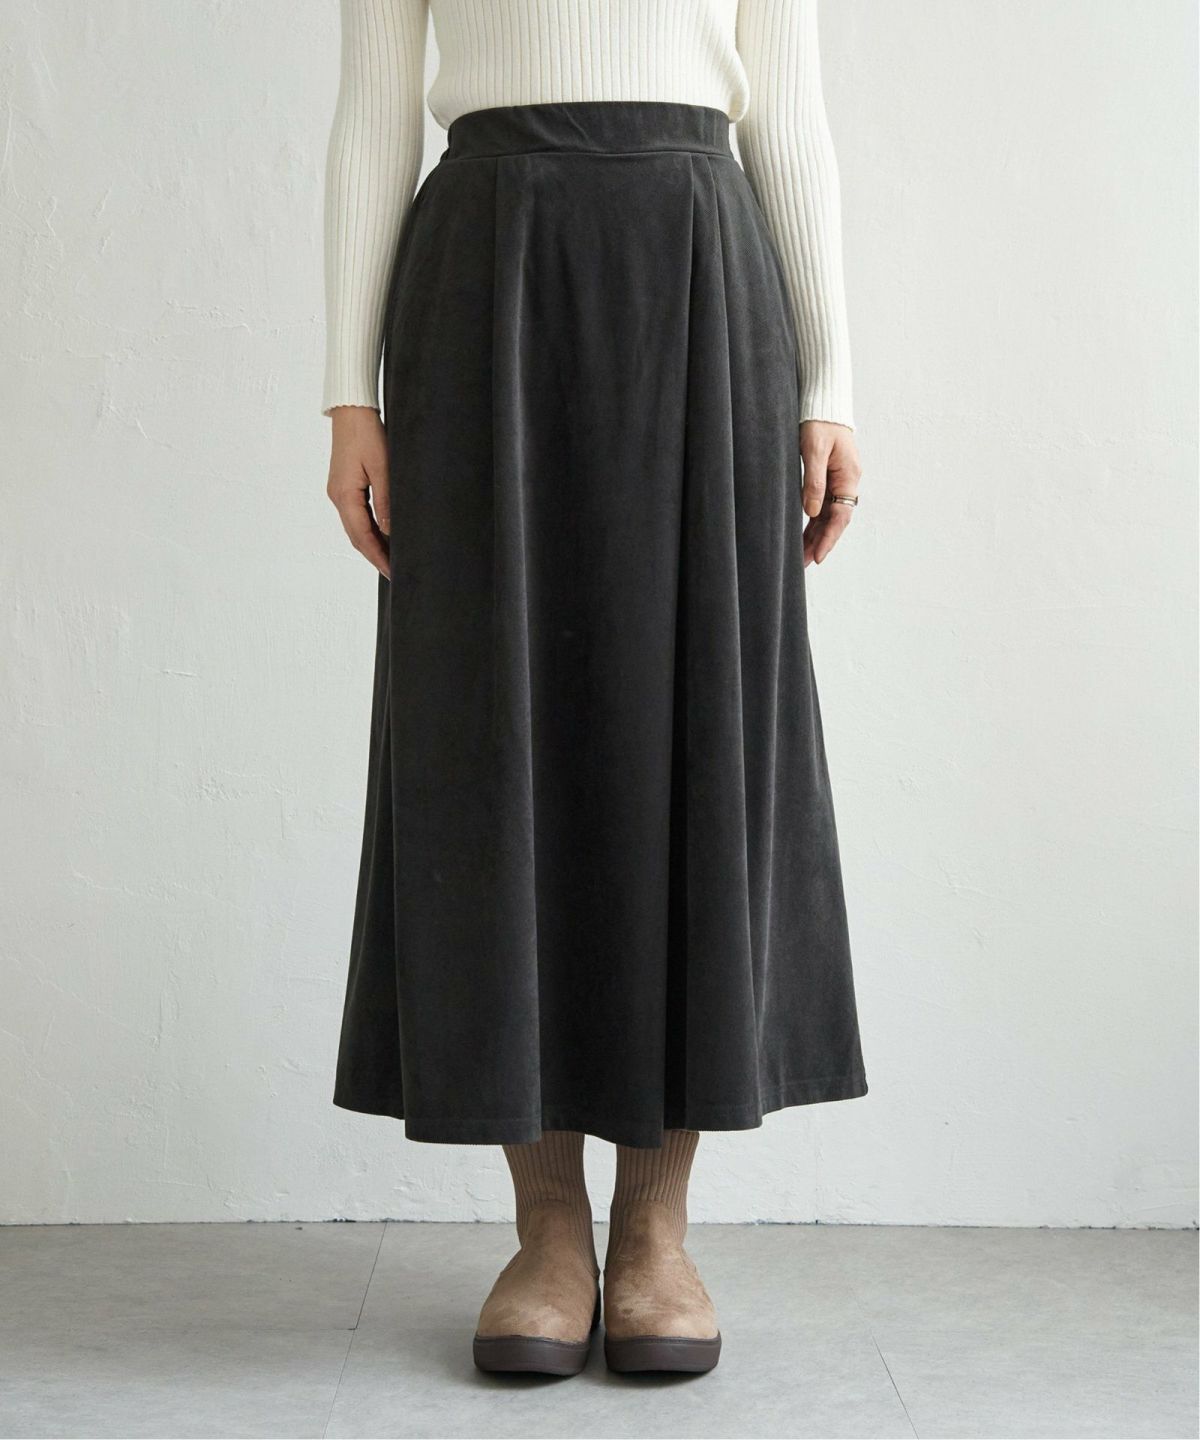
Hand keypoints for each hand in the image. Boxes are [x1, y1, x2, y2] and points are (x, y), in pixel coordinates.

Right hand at [327, 406, 390, 577]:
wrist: (351, 411)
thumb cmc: (366, 433)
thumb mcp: (382, 467)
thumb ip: (386, 501)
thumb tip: (390, 531)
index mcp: (345, 495)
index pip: (362, 536)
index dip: (378, 557)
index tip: (393, 572)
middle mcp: (338, 497)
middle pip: (356, 536)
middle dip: (375, 556)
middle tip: (394, 573)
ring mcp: (339, 492)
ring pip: (356, 528)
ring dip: (372, 545)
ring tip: (391, 559)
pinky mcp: (344, 486)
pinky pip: (356, 516)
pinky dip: (369, 530)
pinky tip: (382, 535)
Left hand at [800, 421, 861, 567]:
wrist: (823, 403)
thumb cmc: (820, 422)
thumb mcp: (814, 450)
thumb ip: (813, 481)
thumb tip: (812, 511)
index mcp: (848, 476)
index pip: (840, 516)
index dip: (829, 538)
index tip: (817, 556)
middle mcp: (846, 481)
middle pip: (834, 520)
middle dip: (820, 542)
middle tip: (804, 564)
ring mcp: (838, 480)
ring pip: (827, 515)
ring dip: (816, 535)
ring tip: (801, 555)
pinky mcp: (828, 477)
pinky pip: (823, 504)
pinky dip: (813, 521)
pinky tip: (804, 534)